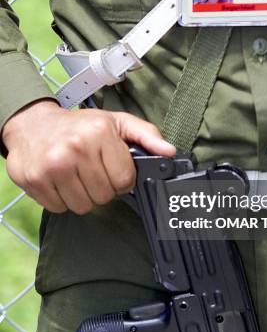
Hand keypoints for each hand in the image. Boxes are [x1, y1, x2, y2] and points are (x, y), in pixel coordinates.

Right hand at [2, 100, 175, 213]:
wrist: (31, 123)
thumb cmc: (79, 126)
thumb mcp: (116, 122)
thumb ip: (146, 135)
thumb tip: (169, 152)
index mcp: (99, 132)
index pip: (124, 180)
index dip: (122, 179)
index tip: (112, 169)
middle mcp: (75, 148)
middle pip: (104, 196)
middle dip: (102, 187)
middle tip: (92, 171)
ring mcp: (52, 166)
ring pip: (82, 206)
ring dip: (82, 195)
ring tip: (76, 175)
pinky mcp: (33, 180)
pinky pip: (59, 208)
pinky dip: (62, 199)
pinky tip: (60, 180)